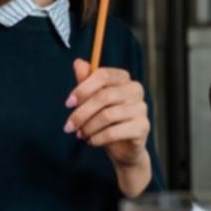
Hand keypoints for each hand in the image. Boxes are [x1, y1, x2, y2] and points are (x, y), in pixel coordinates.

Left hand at [66, 59, 152, 195]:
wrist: (123, 148)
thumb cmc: (106, 120)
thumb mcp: (93, 100)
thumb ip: (86, 81)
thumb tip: (78, 62)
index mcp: (123, 78)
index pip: (103, 75)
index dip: (83, 88)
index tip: (68, 103)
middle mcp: (135, 90)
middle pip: (104, 96)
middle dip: (81, 113)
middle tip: (68, 127)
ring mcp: (141, 108)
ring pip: (107, 115)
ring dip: (88, 127)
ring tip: (80, 135)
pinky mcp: (142, 127)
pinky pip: (114, 132)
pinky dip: (98, 138)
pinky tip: (91, 141)